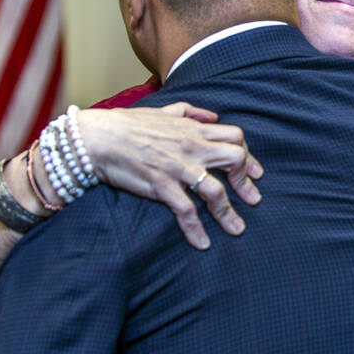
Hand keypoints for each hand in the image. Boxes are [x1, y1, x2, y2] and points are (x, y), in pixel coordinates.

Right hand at [77, 103, 262, 249]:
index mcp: (194, 129)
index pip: (235, 137)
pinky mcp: (161, 185)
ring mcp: (178, 166)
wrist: (97, 137)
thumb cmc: (128, 124)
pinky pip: (186, 210)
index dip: (249, 155)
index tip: (256, 172)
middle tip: (252, 198)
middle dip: (247, 180)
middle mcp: (192, 146)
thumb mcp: (164, 110)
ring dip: (229, 212)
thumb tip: (211, 116)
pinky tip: (202, 243)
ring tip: (237, 229)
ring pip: (215, 190)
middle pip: (235, 159)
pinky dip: (196, 229)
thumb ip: (190, 111)